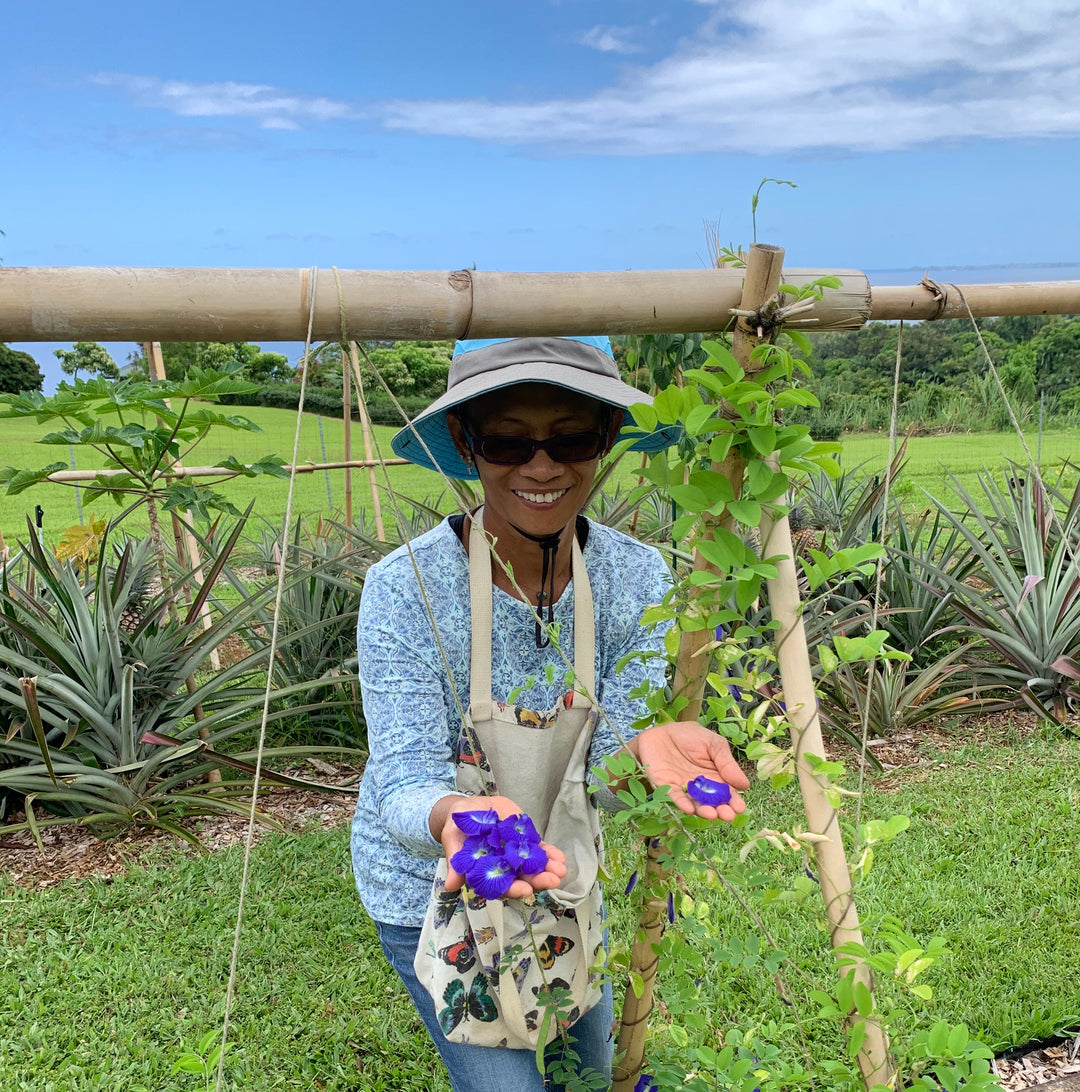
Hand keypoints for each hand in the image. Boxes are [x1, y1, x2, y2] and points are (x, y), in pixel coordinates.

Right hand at [431, 794, 567, 898]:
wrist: (467, 810)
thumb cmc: (457, 829)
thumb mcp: (453, 841)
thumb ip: (455, 862)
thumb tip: (451, 885)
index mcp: (487, 873)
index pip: (501, 886)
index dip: (513, 889)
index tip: (526, 890)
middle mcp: (504, 867)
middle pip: (523, 878)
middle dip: (539, 880)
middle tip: (553, 880)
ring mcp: (515, 854)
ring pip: (534, 866)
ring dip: (548, 868)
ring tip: (561, 868)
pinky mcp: (523, 840)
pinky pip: (538, 850)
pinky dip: (549, 854)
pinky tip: (559, 857)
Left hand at [628, 721, 750, 820]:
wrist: (662, 729)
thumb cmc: (690, 736)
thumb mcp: (714, 744)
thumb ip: (727, 763)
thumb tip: (744, 785)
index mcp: (716, 777)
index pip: (727, 793)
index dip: (734, 802)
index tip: (739, 808)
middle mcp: (701, 787)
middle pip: (713, 803)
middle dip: (721, 811)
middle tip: (727, 815)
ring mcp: (684, 788)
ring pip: (695, 804)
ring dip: (703, 811)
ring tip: (712, 815)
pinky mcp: (666, 786)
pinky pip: (674, 797)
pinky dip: (682, 803)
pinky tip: (689, 809)